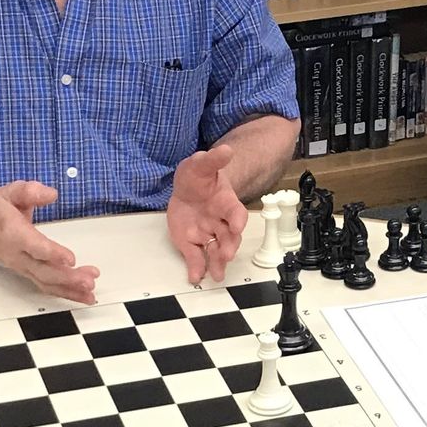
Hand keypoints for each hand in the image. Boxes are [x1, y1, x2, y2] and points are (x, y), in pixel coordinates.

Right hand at [0, 181, 98, 302]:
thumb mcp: (10, 192)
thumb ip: (30, 191)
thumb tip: (51, 194)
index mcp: (13, 233)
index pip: (34, 247)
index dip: (52, 254)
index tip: (70, 259)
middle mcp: (17, 254)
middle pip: (43, 271)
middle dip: (67, 278)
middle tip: (89, 280)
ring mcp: (22, 267)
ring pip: (46, 283)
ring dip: (70, 289)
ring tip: (91, 292)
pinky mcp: (28, 273)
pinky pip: (47, 286)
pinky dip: (66, 293)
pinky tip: (84, 296)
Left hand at [167, 147, 249, 284]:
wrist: (188, 188)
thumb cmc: (199, 176)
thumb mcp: (201, 164)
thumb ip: (213, 159)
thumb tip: (226, 149)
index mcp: (226, 202)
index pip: (236, 213)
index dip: (238, 220)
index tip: (238, 227)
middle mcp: (220, 222)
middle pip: (229, 237)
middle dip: (229, 246)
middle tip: (226, 255)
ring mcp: (207, 233)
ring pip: (216, 250)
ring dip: (217, 263)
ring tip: (217, 274)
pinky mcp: (192, 243)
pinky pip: (197, 258)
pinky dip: (197, 268)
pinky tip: (195, 277)